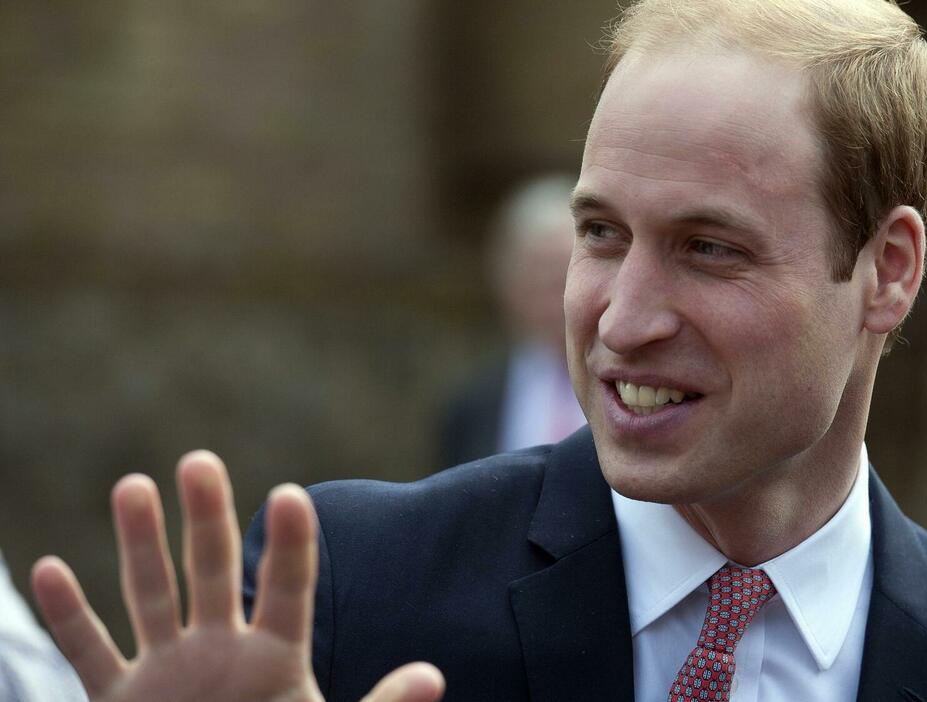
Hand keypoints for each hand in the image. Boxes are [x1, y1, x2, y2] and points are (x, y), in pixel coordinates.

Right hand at [30, 451, 444, 701]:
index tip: (291, 494)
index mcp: (277, 660)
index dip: (292, 545)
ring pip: (150, 595)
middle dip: (207, 519)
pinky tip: (49, 568)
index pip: (289, 590)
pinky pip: (89, 652)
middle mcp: (221, 651)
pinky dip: (68, 616)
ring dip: (139, 545)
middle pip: (215, 572)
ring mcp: (168, 672)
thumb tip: (434, 676)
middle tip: (200, 460)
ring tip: (133, 484)